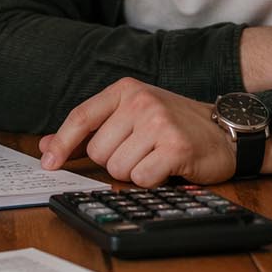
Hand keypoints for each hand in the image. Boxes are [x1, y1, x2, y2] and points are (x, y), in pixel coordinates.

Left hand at [37, 78, 234, 186]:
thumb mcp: (131, 117)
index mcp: (126, 90)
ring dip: (134, 172)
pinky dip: (151, 181)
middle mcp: (140, 102)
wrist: (224, 131)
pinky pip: (141, 179)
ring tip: (155, 157)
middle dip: (114, 161)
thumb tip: (48, 146)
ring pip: (118, 168)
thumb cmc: (174, 125)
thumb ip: (90, 130)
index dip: (61, 143)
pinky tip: (166, 168)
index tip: (48, 163)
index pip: (81, 117)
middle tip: (141, 151)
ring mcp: (159, 123)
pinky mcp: (176, 147)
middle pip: (98, 151)